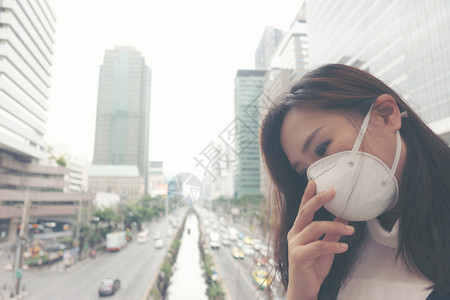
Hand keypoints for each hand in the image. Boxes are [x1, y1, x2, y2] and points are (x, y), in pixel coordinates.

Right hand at [286, 181, 353, 299]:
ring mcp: (294, 245)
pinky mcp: (298, 256)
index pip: (303, 209)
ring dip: (335, 226)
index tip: (314, 182)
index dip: (308, 195)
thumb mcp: (326, 247)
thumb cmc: (312, 268)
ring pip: (314, 228)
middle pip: (305, 212)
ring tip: (350, 230)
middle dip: (319, 199)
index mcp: (298, 230)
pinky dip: (333, 245)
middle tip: (333, 191)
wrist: (304, 289)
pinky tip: (343, 247)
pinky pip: (318, 246)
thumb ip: (332, 232)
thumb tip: (345, 216)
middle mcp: (294, 234)